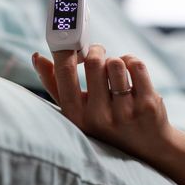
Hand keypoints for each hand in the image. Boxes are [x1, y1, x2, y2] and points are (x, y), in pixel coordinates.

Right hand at [32, 46, 173, 159]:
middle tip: (97, 53)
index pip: (64, 71)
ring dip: (116, 60)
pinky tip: (130, 72)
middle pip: (94, 62)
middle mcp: (98, 117)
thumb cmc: (103, 122)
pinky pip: (136, 66)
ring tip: (115, 70)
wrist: (147, 146)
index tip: (68, 38)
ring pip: (116, 62)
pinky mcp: (147, 104)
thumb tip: (37, 57)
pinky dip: (132, 61)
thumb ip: (54, 83)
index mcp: (75, 115)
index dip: (65, 49)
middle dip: (96, 51)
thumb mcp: (75, 109)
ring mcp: (125, 112)